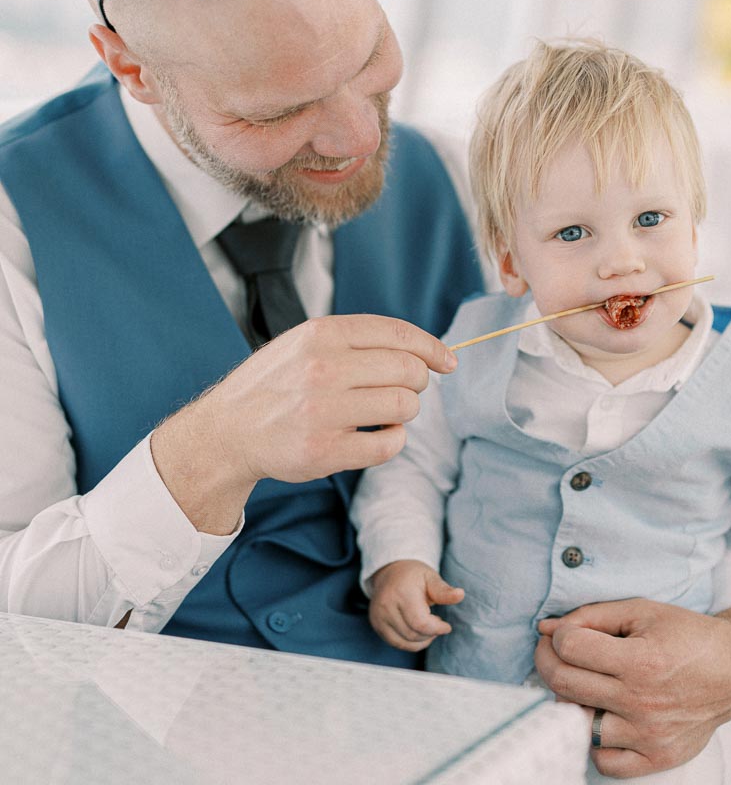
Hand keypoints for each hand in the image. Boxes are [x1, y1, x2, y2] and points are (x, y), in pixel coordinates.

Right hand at [151, 315, 456, 534]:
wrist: (228, 430)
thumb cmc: (276, 385)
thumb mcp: (304, 342)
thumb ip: (356, 340)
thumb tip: (425, 352)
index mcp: (321, 333)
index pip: (398, 334)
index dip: (432, 348)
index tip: (447, 362)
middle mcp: (323, 367)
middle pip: (408, 370)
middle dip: (417, 383)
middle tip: (403, 391)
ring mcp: (323, 411)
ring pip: (404, 406)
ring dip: (403, 413)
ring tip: (383, 414)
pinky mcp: (324, 451)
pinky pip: (389, 444)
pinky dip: (392, 441)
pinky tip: (376, 436)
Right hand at [368, 560, 463, 650]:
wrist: (389, 572)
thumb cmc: (413, 575)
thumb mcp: (431, 577)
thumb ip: (444, 591)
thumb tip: (460, 595)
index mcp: (401, 593)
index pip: (420, 623)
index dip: (436, 629)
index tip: (446, 626)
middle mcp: (386, 606)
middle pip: (413, 634)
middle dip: (430, 633)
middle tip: (437, 622)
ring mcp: (379, 617)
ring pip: (405, 642)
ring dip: (422, 639)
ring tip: (428, 625)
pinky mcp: (376, 625)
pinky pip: (396, 643)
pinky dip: (411, 643)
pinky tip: (417, 631)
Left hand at [534, 600, 730, 777]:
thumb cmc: (686, 635)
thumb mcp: (641, 611)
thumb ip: (591, 617)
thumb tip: (546, 629)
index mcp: (641, 661)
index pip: (570, 649)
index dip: (557, 636)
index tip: (561, 633)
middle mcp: (643, 702)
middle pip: (564, 684)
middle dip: (547, 661)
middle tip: (553, 652)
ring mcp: (649, 736)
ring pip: (577, 724)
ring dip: (569, 701)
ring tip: (581, 685)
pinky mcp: (657, 758)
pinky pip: (604, 761)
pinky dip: (595, 741)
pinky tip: (602, 717)